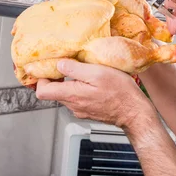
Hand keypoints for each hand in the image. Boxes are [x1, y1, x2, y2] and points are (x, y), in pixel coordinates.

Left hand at [32, 59, 152, 127]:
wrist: (134, 112)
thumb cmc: (120, 92)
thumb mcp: (98, 73)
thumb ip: (75, 68)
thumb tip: (59, 64)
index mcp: (72, 95)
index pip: (42, 91)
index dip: (41, 78)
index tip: (46, 67)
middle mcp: (73, 105)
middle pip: (53, 92)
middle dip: (55, 78)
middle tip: (64, 63)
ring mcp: (80, 110)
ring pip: (65, 94)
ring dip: (69, 82)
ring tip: (81, 70)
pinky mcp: (88, 111)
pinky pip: (77, 98)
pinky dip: (79, 88)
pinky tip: (91, 81)